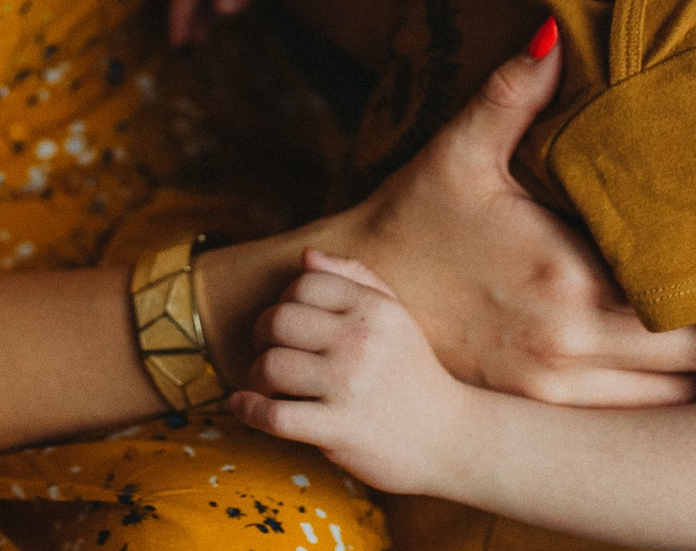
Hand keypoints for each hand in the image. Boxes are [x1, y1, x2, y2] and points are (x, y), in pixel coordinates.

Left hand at [232, 250, 471, 495]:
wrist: (451, 439)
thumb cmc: (413, 375)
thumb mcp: (395, 316)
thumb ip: (354, 277)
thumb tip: (305, 256)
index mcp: (373, 309)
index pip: (301, 285)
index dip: (283, 302)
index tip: (287, 326)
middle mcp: (361, 342)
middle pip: (277, 321)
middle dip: (261, 337)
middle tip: (269, 353)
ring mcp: (349, 387)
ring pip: (270, 366)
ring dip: (256, 377)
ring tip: (267, 385)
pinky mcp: (339, 430)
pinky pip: (273, 415)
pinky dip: (248, 410)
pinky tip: (245, 406)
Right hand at [321, 31, 695, 406]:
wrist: (351, 300)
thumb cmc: (412, 220)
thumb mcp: (459, 151)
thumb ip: (512, 92)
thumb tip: (553, 28)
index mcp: (567, 273)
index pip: (688, 294)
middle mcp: (570, 338)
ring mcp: (555, 387)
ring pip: (671, 405)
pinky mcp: (539, 411)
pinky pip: (629, 427)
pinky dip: (662, 408)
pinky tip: (681, 385)